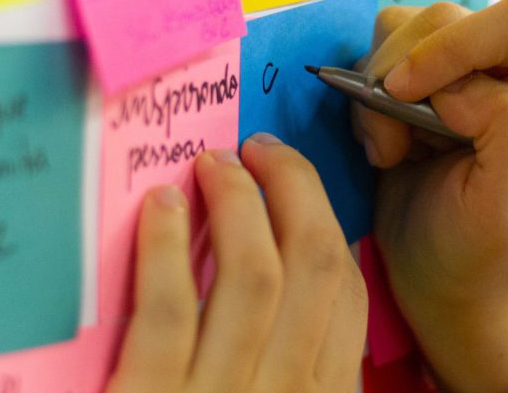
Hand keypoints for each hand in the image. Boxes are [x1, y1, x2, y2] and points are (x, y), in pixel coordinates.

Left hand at [105, 133, 366, 392]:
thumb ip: (280, 357)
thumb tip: (275, 266)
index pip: (347, 294)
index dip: (325, 223)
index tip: (294, 185)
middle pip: (313, 267)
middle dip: (294, 188)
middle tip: (259, 150)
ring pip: (253, 277)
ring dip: (237, 202)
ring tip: (213, 163)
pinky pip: (170, 311)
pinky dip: (167, 247)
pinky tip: (160, 206)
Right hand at [354, 0, 507, 392]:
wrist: (441, 278)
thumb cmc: (480, 254)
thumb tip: (460, 85)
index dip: (455, 45)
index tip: (403, 93)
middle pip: (457, 16)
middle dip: (408, 71)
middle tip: (391, 139)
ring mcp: (483, 71)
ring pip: (416, 25)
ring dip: (383, 85)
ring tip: (391, 148)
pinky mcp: (439, 76)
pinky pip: (389, 45)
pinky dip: (371, 91)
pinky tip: (388, 140)